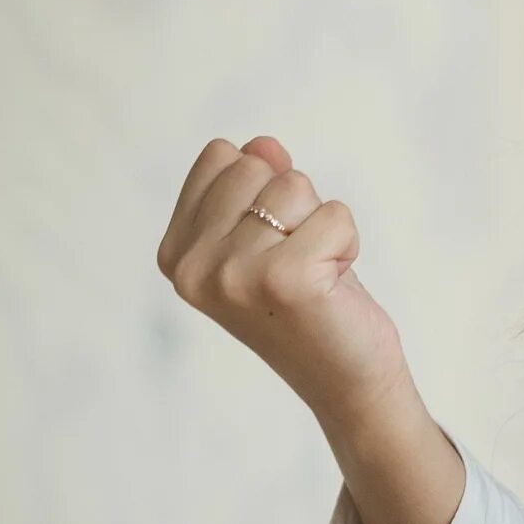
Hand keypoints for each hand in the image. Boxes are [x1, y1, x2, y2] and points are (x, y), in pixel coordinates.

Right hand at [157, 135, 416, 438]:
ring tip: (315, 273)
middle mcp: (192, 267)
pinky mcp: (283, 281)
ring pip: (296, 185)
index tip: (269, 241)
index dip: (262, 187)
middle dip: (294, 204)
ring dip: (322, 225)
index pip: (221, 156)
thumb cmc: (309, 303)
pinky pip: (335, 214)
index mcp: (175, 252)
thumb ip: (257, 185)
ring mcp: (232, 275)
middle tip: (298, 260)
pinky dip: (348, 241)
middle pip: (256, 165)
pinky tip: (333, 284)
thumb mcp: (271, 235)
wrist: (344, 379)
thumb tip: (262, 144)